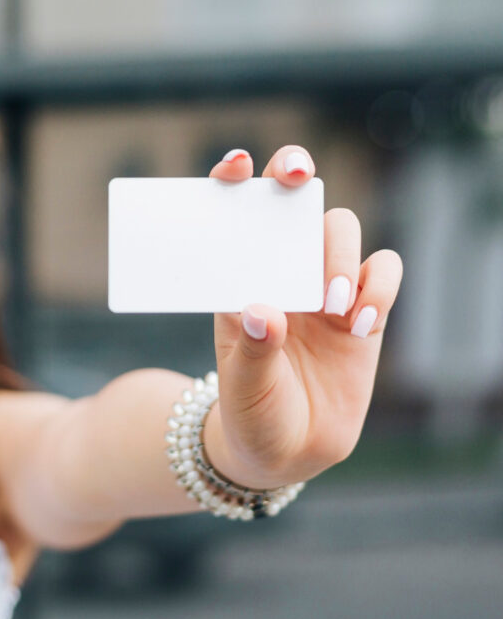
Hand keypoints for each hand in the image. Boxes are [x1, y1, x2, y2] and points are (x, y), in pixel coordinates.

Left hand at [202, 146, 402, 488]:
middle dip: (295, 176)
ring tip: (333, 308)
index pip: (235, 212)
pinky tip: (360, 325)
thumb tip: (266, 310)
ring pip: (341, 231)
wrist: (287, 451)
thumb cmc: (251, 411)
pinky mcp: (366, 309)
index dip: (237, 178)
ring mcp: (324, 287)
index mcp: (238, 277)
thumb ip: (254, 352)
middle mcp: (280, 270)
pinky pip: (384, 271)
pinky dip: (380, 287)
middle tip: (296, 182)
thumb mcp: (242, 388)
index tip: (238, 167)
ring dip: (341, 255)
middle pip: (294, 200)